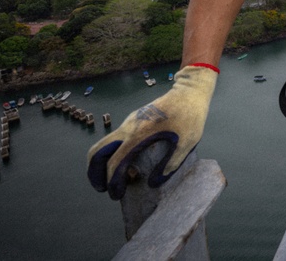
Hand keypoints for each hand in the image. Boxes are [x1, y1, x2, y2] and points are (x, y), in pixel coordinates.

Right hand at [87, 65, 216, 199]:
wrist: (190, 90)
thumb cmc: (190, 115)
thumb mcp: (187, 142)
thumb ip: (171, 163)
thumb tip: (153, 183)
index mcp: (139, 134)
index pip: (115, 161)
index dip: (111, 181)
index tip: (115, 195)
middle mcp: (128, 127)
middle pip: (97, 151)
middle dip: (95, 172)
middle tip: (105, 188)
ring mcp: (129, 122)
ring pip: (104, 144)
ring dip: (104, 163)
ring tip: (119, 179)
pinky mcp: (134, 120)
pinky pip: (116, 139)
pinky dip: (114, 154)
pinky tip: (129, 163)